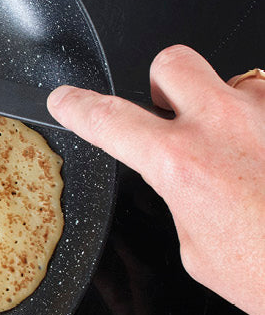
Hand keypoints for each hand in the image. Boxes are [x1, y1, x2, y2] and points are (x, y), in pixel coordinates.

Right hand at [47, 44, 264, 314]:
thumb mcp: (200, 252)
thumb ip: (184, 199)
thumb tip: (187, 184)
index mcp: (182, 164)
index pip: (109, 120)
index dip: (79, 107)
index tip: (68, 99)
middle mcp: (227, 125)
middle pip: (173, 63)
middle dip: (166, 85)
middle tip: (176, 116)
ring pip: (238, 82)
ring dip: (235, 112)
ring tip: (254, 161)